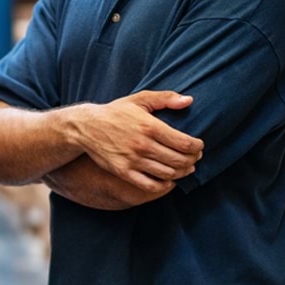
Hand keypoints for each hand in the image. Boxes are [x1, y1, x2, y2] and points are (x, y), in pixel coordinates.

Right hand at [67, 90, 202, 191]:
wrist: (85, 127)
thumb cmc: (115, 112)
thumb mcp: (139, 100)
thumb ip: (165, 98)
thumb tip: (189, 100)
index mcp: (150, 126)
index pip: (185, 143)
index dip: (197, 147)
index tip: (199, 146)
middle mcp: (143, 145)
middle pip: (180, 160)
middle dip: (193, 160)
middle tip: (195, 158)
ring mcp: (133, 160)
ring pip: (168, 174)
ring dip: (182, 173)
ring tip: (185, 168)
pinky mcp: (124, 172)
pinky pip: (151, 185)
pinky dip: (165, 186)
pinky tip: (168, 180)